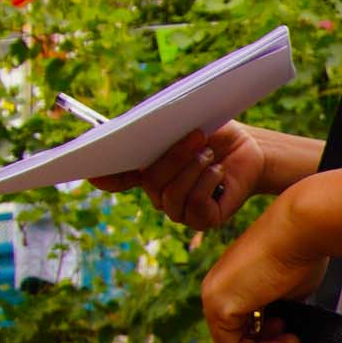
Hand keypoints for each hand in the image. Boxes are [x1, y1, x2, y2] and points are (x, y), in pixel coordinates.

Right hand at [96, 123, 306, 230]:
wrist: (251, 149)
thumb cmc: (215, 133)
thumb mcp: (185, 122)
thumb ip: (157, 127)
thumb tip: (130, 125)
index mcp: (147, 171)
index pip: (116, 179)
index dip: (103, 176)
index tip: (90, 171)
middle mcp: (159, 194)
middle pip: (150, 182)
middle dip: (174, 158)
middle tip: (196, 136)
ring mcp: (179, 210)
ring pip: (170, 195)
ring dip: (192, 170)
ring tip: (210, 155)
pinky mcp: (202, 220)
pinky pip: (193, 207)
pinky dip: (206, 185)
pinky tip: (218, 172)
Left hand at [201, 168, 341, 342]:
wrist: (302, 229)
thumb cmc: (303, 252)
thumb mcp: (289, 292)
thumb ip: (278, 315)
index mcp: (228, 282)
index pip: (234, 327)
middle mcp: (215, 289)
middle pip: (231, 340)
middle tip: (291, 342)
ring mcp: (213, 298)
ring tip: (292, 341)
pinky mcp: (220, 306)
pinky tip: (287, 342)